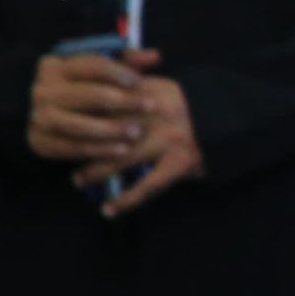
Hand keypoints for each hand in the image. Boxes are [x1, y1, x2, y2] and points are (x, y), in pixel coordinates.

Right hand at [28, 50, 147, 163]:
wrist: (52, 119)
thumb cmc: (86, 89)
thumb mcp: (101, 72)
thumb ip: (128, 62)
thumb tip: (155, 57)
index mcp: (53, 66)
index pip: (92, 65)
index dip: (120, 72)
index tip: (141, 82)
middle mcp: (42, 90)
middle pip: (89, 95)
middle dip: (124, 102)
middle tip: (150, 106)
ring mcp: (39, 117)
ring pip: (81, 124)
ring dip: (112, 129)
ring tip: (137, 132)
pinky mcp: (40, 141)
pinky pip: (74, 147)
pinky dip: (99, 150)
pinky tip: (122, 150)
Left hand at [72, 52, 203, 218]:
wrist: (232, 121)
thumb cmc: (196, 106)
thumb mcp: (166, 87)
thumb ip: (137, 83)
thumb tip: (104, 85)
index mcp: (152, 92)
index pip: (106, 100)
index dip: (81, 113)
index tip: (64, 121)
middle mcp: (156, 116)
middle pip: (107, 130)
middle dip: (81, 144)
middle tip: (62, 154)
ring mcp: (167, 141)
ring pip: (119, 158)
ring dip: (94, 171)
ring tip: (78, 180)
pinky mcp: (179, 163)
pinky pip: (147, 186)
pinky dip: (126, 200)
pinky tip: (109, 212)